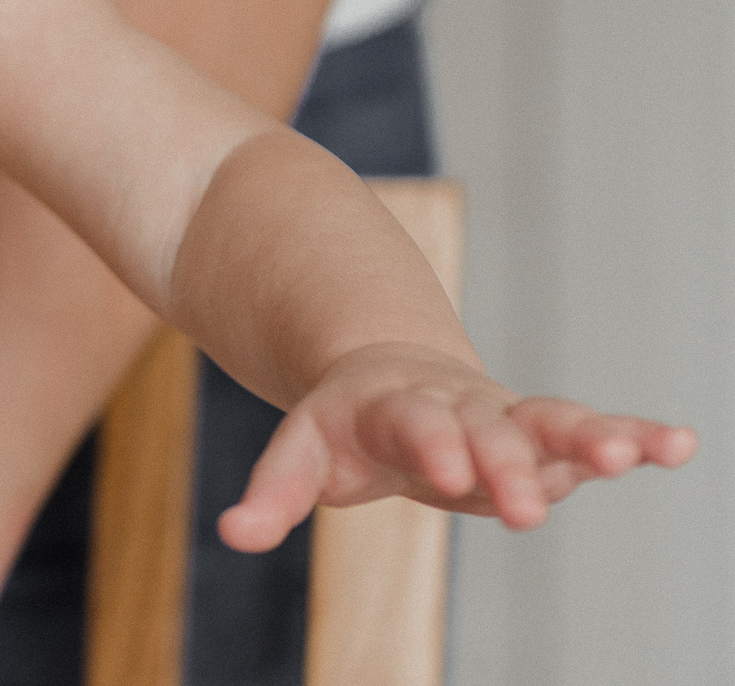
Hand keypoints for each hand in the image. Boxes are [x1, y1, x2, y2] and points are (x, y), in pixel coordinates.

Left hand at [219, 340, 696, 550]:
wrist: (385, 377)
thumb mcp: (303, 452)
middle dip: (508, 464)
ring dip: (590, 437)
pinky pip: (594, 431)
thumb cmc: (344, 428)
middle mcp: (457, 405)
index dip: (431, 443)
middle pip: (488, 429)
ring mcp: (505, 416)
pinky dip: (635, 437)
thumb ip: (276, 492)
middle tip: (528, 509)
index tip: (448, 473)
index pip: (414, 422)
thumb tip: (233, 534)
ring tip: (630, 455)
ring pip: (551, 420)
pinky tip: (678, 446)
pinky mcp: (543, 433)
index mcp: (392, 405)